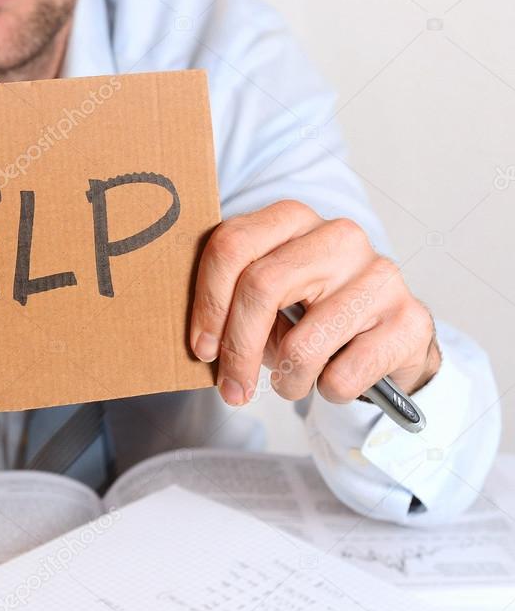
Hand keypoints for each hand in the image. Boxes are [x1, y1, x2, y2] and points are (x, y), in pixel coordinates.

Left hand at [189, 200, 440, 407]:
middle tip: (232, 389)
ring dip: (287, 381)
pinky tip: (333, 381)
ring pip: (302, 343)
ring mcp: (379, 275)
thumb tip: (203, 344)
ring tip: (291, 384)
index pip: (232, 245)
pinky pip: (343, 375)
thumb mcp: (269, 299)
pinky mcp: (409, 319)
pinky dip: (328, 391)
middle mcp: (339, 236)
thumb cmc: (312, 316)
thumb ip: (234, 302)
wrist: (391, 339)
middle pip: (261, 287)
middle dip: (237, 348)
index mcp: (293, 219)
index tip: (202, 348)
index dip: (208, 302)